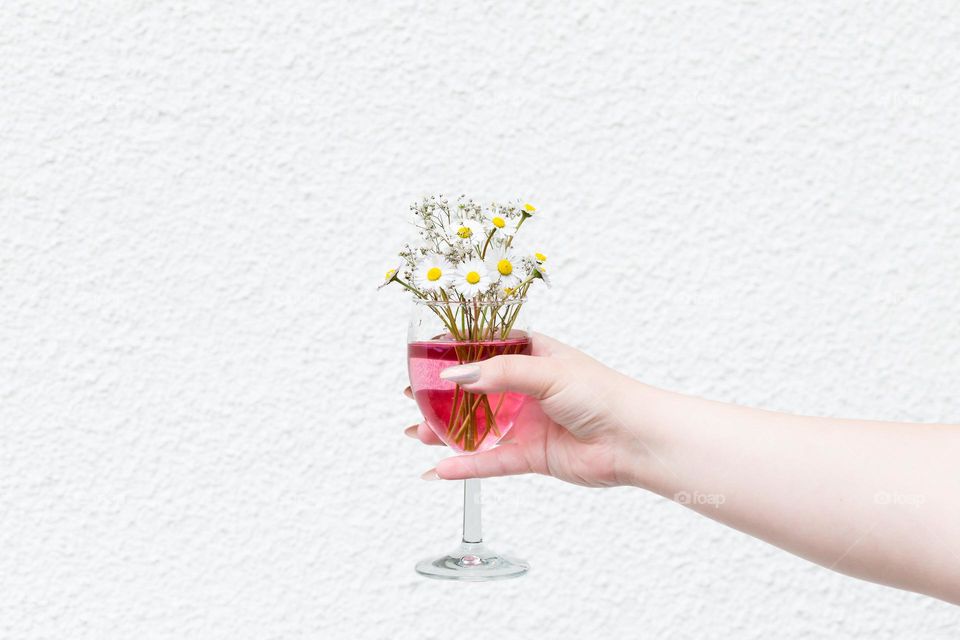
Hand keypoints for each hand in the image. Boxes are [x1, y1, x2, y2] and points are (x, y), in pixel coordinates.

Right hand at [404, 333, 649, 486]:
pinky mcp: (532, 455)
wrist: (634, 440)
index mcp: (533, 356)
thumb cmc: (601, 394)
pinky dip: (466, 466)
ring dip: (447, 432)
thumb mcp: (546, 371)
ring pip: (478, 428)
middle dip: (442, 396)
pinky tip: (439, 469)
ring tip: (416, 434)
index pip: (485, 349)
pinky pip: (492, 461)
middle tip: (411, 399)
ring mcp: (528, 422)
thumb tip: (454, 376)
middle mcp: (527, 388)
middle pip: (474, 391)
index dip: (454, 354)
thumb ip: (498, 374)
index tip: (422, 358)